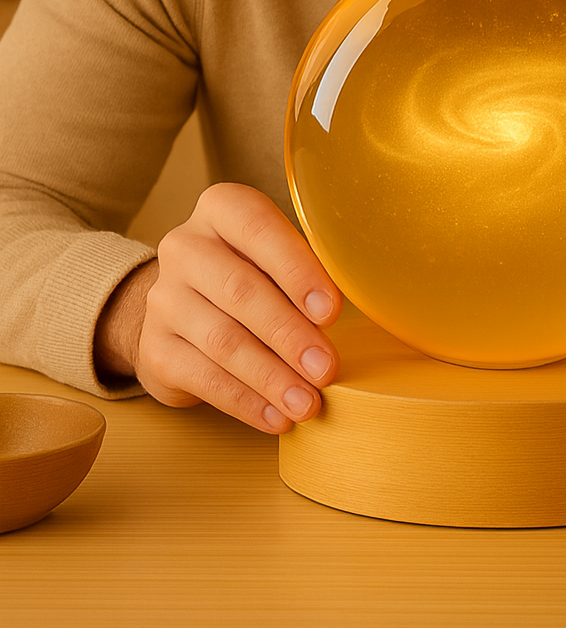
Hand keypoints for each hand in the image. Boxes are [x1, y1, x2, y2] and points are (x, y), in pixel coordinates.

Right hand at [95, 184, 341, 434]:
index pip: (258, 228)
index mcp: (221, 209)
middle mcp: (184, 247)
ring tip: (308, 403)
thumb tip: (349, 310)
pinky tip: (276, 417)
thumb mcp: (277, 257)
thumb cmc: (253, 275)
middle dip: (290, 334)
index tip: (332, 311)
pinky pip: (203, 378)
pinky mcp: (154, 349)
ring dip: (271, 376)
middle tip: (327, 369)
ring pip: (222, 340)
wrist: (183, 311)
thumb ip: (308, 271)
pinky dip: (245, 401)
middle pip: (239, 290)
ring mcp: (163, 299)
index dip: (297, 270)